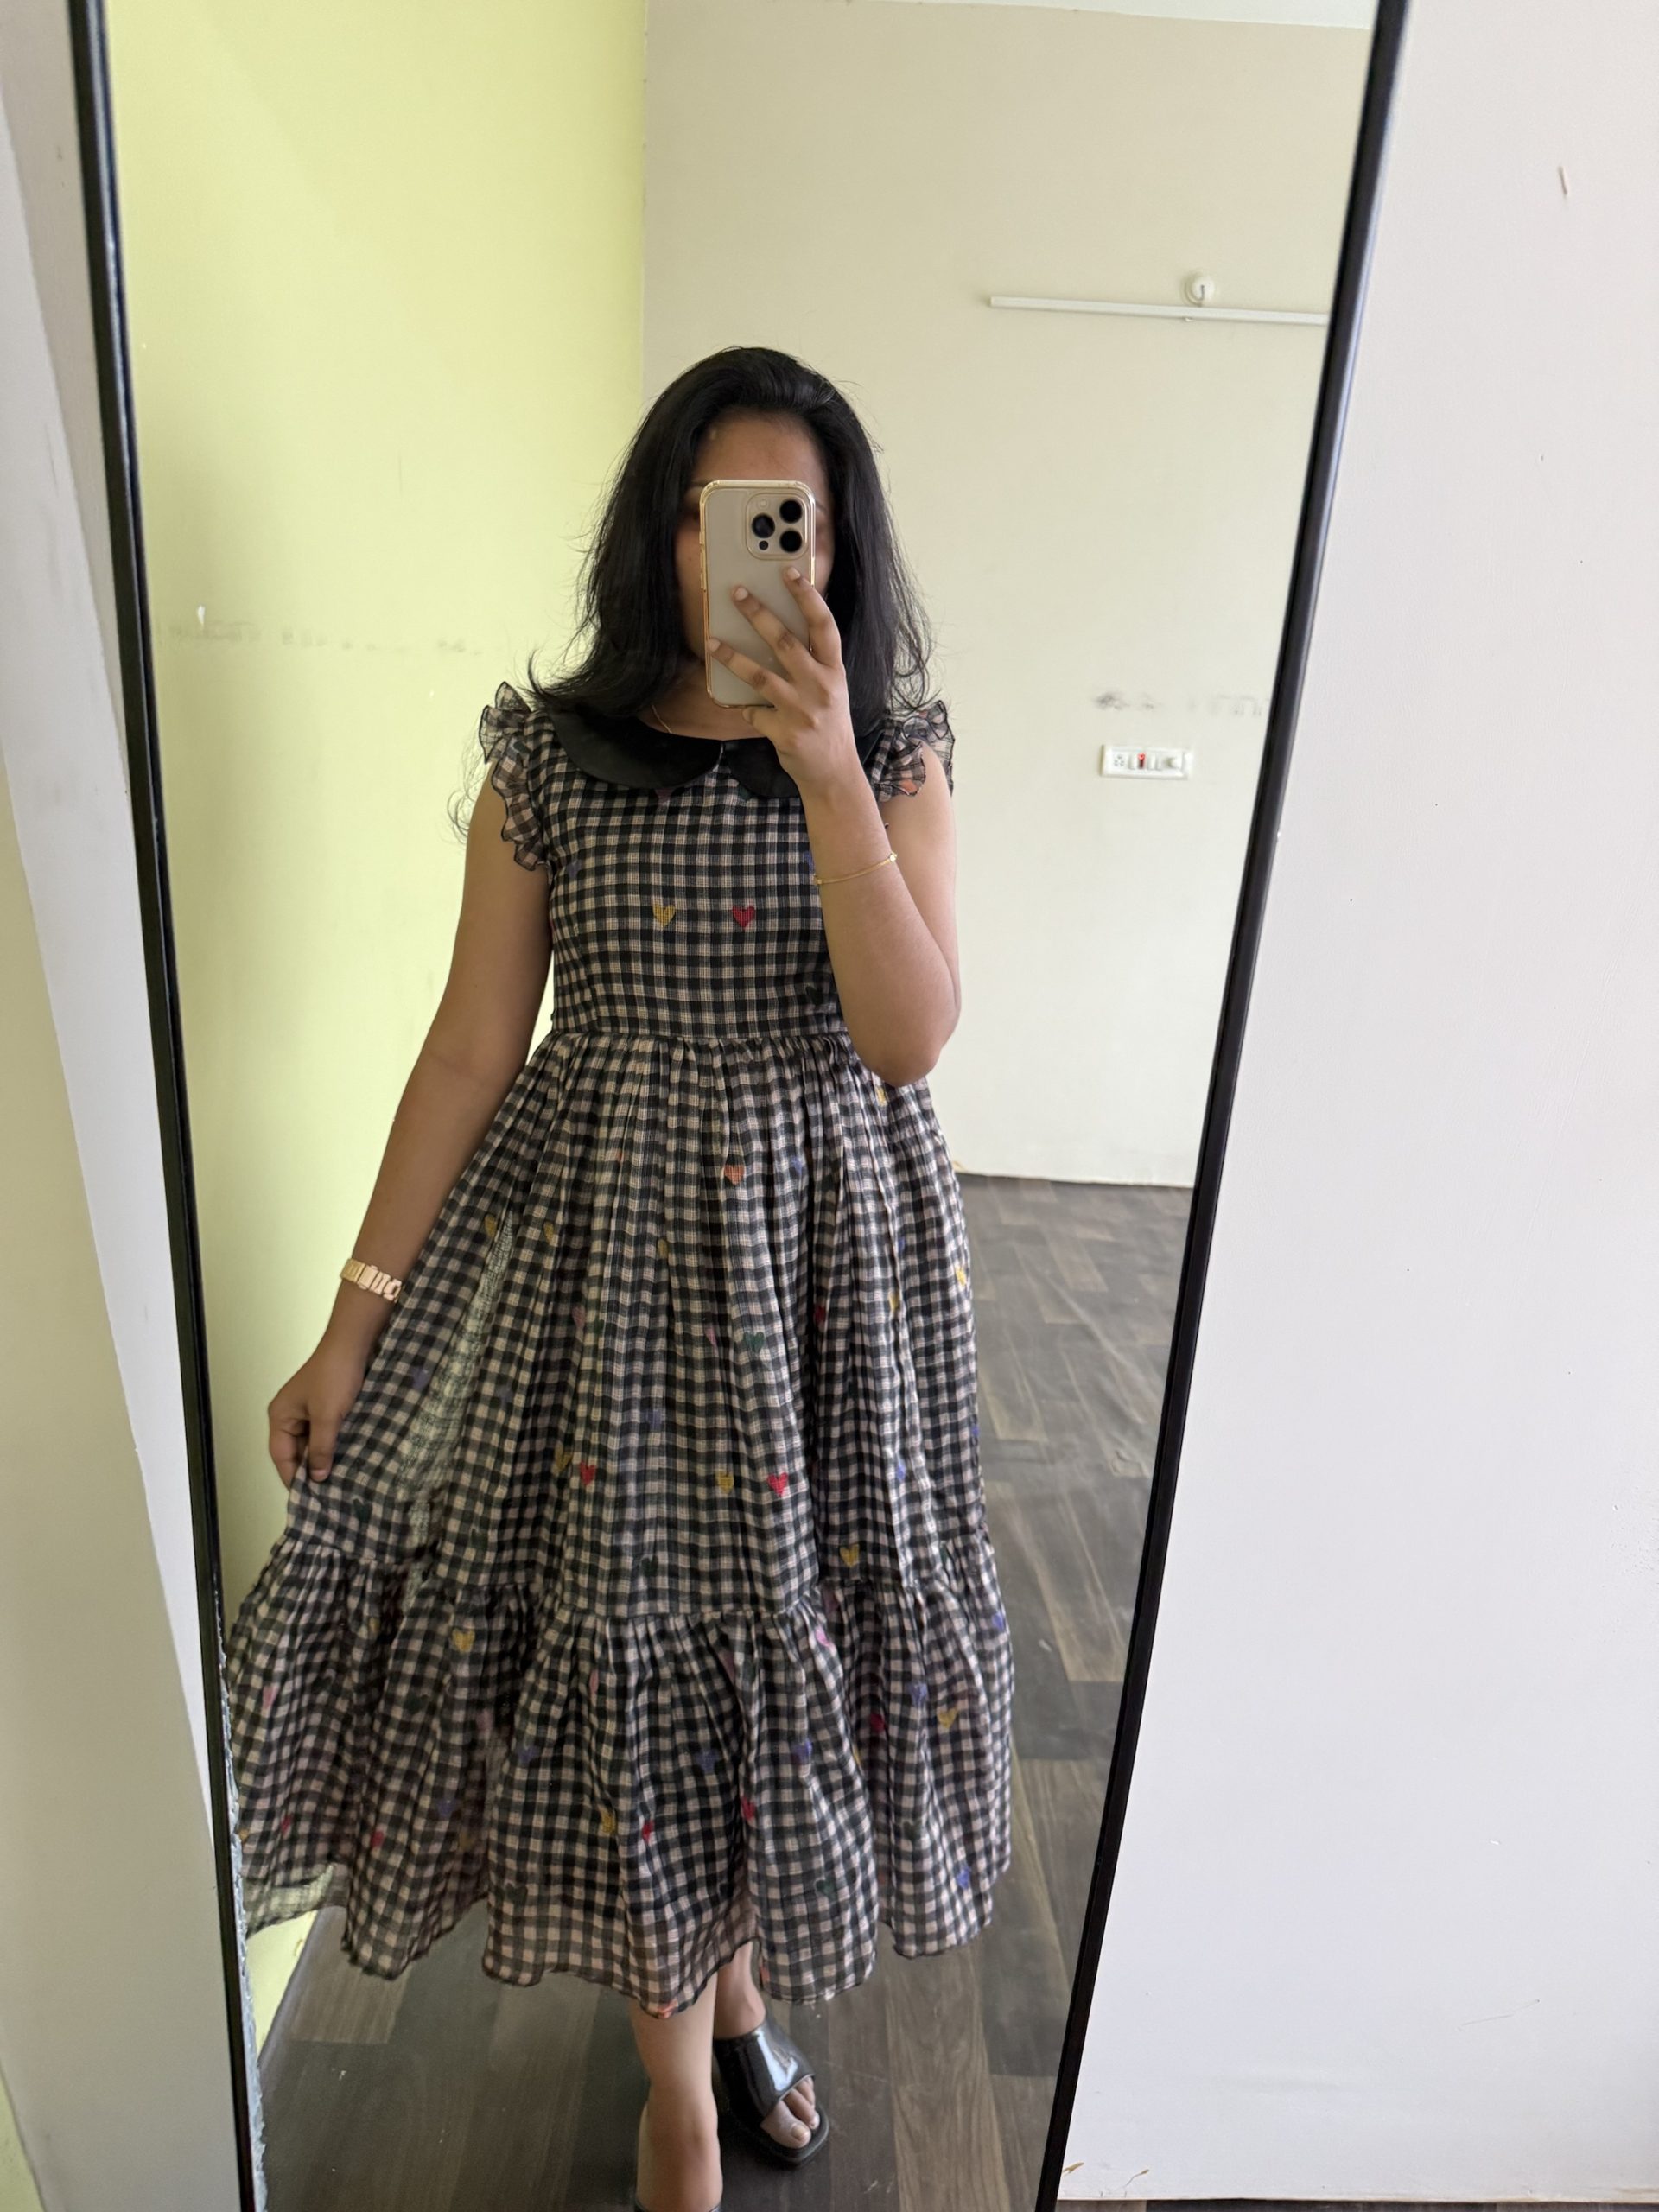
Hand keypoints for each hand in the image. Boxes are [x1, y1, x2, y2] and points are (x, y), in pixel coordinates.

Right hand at [267, 1337, 369, 1486]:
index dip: (294, 1478)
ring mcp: (307, 1411)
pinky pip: (324, 1433)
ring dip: (323, 1459)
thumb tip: (318, 1479)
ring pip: (311, 1443)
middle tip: (327, 1496)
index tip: (310, 1500)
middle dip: (310, 1471)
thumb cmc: (335, 1378)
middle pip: (295, 1452)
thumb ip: (322, 1448)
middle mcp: (289, 1415)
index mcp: (280, 1416)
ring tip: (338, 1483)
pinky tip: (346, 1460)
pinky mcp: (325, 1407)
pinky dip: (333, 1446)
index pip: (281, 1456)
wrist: (354, 1343)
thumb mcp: (327, 1416)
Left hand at [706, 569, 861, 796]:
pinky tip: (730, 700)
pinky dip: (740, 705)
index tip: (787, 572)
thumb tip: (776, 630)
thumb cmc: (829, 725)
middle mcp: (821, 687)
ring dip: (732, 656)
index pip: (823, 625)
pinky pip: (752, 711)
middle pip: (785, 641)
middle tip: (737, 593)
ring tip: (712, 640)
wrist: (834, 773)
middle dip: (759, 614)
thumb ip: (813, 663)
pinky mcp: (784, 732)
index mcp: (834, 671)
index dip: (807, 597)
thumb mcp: (831, 689)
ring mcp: (802, 710)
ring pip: (760, 675)